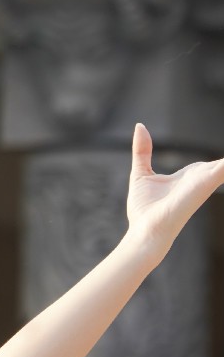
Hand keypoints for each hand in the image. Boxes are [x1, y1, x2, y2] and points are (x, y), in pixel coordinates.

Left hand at [125, 124, 223, 255]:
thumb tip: (140, 126)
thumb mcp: (141, 172)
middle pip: (223, 163)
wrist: (146, 230)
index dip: (222, 159)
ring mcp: (205, 181)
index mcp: (190, 176)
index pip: (212, 163)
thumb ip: (143, 150)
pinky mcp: (205, 183)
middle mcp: (201, 178)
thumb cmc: (144, 209)